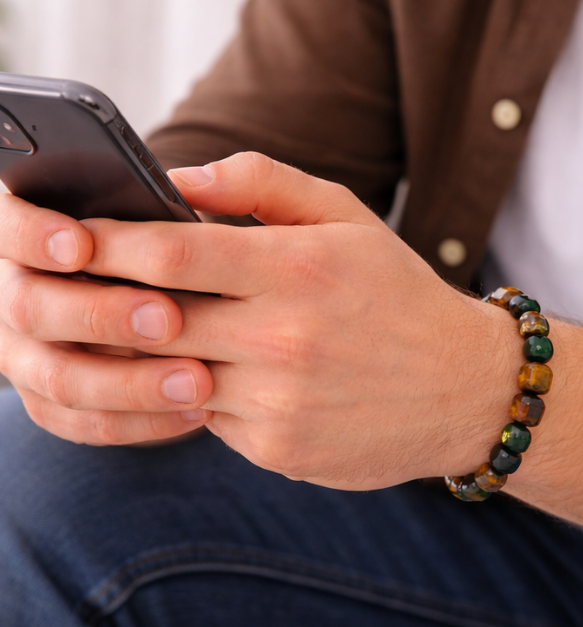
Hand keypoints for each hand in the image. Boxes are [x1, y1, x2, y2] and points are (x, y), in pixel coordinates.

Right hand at [0, 194, 213, 443]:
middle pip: (28, 306)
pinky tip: (198, 413)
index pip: (9, 225)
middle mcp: (20, 287)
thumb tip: (192, 185)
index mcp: (43, 226)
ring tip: (199, 379)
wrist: (226, 315)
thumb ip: (235, 182)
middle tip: (167, 319)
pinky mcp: (57, 401)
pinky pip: (84, 422)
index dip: (34, 235)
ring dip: (128, 381)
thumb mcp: (252, 210)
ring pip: (59, 377)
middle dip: (99, 313)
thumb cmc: (233, 249)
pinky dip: (139, 422)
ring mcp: (31, 350)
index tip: (85, 244)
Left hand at [76, 153, 518, 486]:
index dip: (106, 242)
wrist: (467, 388)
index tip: (72, 237)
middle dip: (108, 302)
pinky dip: (202, 395)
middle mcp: (284, 338)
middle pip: (152, 318)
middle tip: (85, 289)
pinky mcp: (278, 449)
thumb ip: (264, 184)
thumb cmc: (401, 295)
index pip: (169, 251)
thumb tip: (180, 178)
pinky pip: (206, 419)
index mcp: (299, 269)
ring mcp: (278, 401)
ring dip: (153, 354)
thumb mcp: (349, 220)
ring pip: (169, 375)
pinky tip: (231, 377)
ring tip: (162, 332)